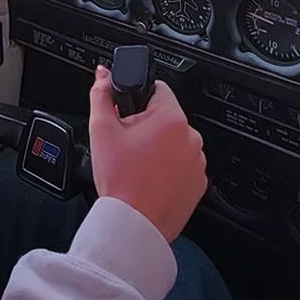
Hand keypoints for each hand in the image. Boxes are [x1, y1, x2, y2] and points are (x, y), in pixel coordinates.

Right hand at [87, 66, 206, 241]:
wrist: (132, 224)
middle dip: (147, 126)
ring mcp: (198, 162)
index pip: (158, 89)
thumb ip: (101, 95)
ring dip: (159, 148)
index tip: (127, 118)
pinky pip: (183, 166)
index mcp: (171, 118)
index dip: (138, 100)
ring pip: (175, 142)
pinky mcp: (199, 183)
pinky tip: (150, 179)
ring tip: (138, 166)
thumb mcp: (101, 130)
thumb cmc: (120, 180)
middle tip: (128, 147)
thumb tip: (103, 75)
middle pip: (166, 118)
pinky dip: (169, 169)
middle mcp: (191, 137)